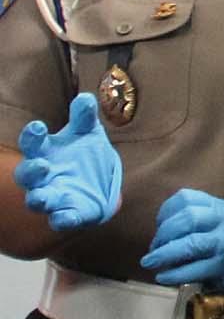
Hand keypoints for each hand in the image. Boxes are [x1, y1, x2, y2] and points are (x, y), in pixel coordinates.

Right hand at [14, 93, 123, 231]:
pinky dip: (62, 220)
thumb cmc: (85, 154)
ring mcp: (53, 196)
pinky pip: (60, 220)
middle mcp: (43, 176)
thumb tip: (86, 98)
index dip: (32, 136)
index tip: (38, 127)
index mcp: (45, 153)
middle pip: (26, 175)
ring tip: (41, 198)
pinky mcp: (67, 214)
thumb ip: (84, 118)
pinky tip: (65, 219)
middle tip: (41, 165)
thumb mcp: (88, 133)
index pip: (32, 143)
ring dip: (38, 199)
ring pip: (36, 201)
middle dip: (30, 171)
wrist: (102, 183)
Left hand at [139, 188, 223, 298]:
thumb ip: (189, 220)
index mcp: (217, 206)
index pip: (185, 198)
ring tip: (150, 262)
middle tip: (154, 247)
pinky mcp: (222, 266)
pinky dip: (173, 274)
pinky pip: (193, 269)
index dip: (165, 211)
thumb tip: (157, 237)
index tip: (159, 224)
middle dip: (163, 234)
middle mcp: (223, 220)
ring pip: (190, 243)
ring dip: (164, 254)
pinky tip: (163, 277)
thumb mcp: (213, 221)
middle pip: (187, 219)